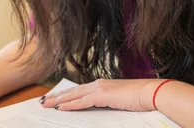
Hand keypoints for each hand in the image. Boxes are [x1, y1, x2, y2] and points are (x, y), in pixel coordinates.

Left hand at [40, 78, 164, 111]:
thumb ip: (107, 103)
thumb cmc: (139, 98)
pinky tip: (60, 108)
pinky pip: (82, 102)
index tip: (54, 97)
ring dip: (58, 100)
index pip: (78, 90)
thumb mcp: (119, 101)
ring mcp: (99, 89)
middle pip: (72, 91)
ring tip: (46, 104)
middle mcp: (98, 84)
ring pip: (73, 95)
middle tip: (43, 100)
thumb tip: (99, 109)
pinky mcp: (103, 95)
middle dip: (56, 96)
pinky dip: (70, 105)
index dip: (65, 94)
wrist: (151, 93)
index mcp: (101, 85)